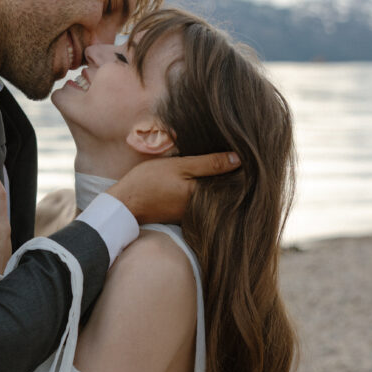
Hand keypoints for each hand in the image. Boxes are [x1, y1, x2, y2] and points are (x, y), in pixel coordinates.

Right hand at [107, 152, 240, 224]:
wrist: (124, 204)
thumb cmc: (149, 182)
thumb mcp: (180, 166)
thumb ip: (209, 163)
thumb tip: (238, 159)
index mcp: (204, 196)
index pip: (232, 184)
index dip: (240, 171)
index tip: (247, 156)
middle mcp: (202, 210)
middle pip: (225, 192)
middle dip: (231, 177)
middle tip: (238, 157)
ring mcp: (192, 214)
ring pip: (213, 196)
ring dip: (217, 183)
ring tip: (223, 164)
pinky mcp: (183, 215)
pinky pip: (201, 201)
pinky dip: (204, 190)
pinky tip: (202, 177)